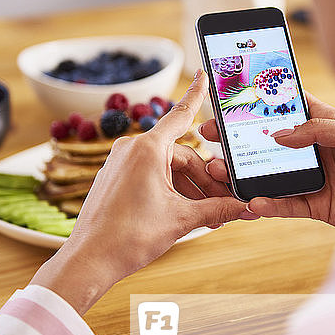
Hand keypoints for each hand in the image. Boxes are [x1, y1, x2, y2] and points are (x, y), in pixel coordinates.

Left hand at [31, 70, 250, 313]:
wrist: (89, 259)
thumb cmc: (128, 237)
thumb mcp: (180, 220)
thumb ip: (216, 210)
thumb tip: (244, 209)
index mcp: (147, 149)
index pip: (180, 115)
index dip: (196, 95)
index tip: (203, 75)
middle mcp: (132, 149)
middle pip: (181, 155)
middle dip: (204, 179)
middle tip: (224, 203)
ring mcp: (120, 163)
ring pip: (167, 167)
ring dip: (188, 188)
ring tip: (206, 215)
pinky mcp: (115, 178)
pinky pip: (150, 175)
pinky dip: (169, 189)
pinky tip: (183, 210)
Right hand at [200, 92, 334, 233]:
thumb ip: (317, 130)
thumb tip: (280, 135)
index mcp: (321, 125)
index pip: (284, 109)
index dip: (258, 103)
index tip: (231, 98)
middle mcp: (310, 150)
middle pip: (266, 143)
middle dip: (237, 139)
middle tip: (210, 135)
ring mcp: (309, 177)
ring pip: (268, 175)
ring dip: (244, 175)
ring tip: (222, 172)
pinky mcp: (314, 204)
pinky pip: (286, 206)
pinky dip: (270, 206)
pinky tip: (254, 202)